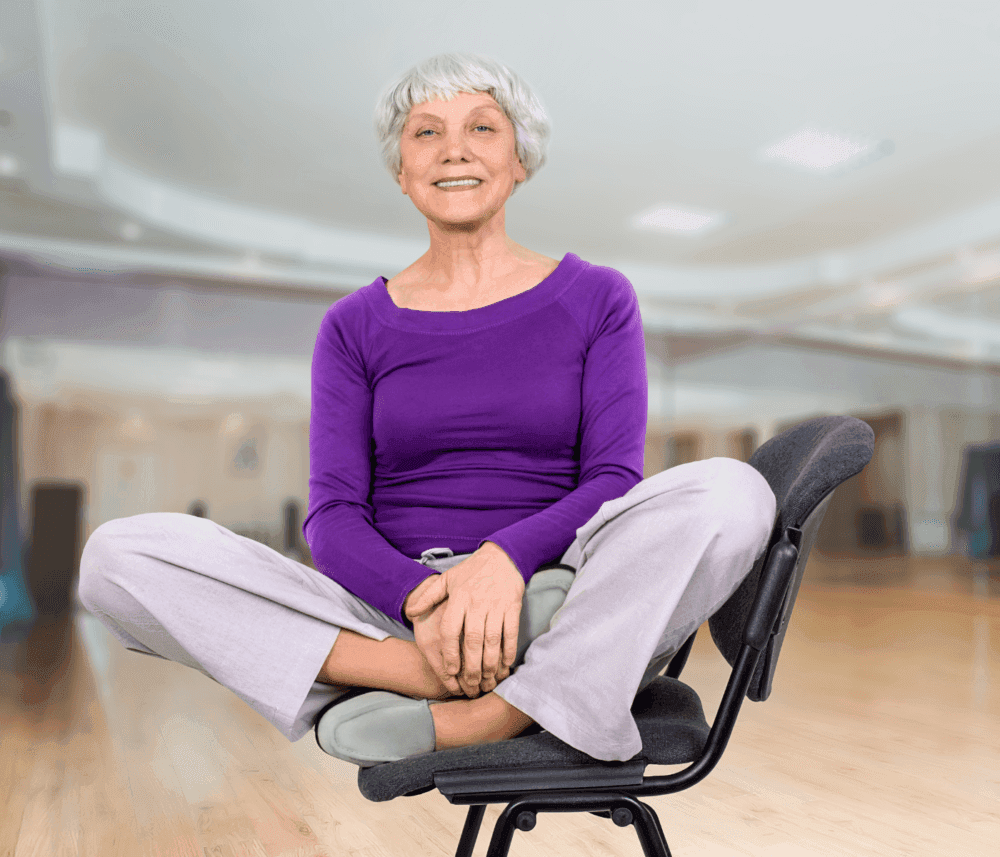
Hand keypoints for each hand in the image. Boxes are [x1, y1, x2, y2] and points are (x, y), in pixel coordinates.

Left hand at [407, 543, 523, 697]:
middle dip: (471, 666)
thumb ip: (428, 597)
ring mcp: (496, 607)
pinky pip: (510, 633)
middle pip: (472, 641)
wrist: (502, 557)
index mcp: (459, 599)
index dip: (450, 653)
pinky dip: (509, 650)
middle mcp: (477, 604)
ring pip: (492, 640)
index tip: (451, 671)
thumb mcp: (447, 579)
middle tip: (471, 684)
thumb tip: (409, 612)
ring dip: (491, 663)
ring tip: (488, 679)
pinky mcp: (512, 607)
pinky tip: (506, 665)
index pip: (451, 630)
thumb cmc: (472, 570)